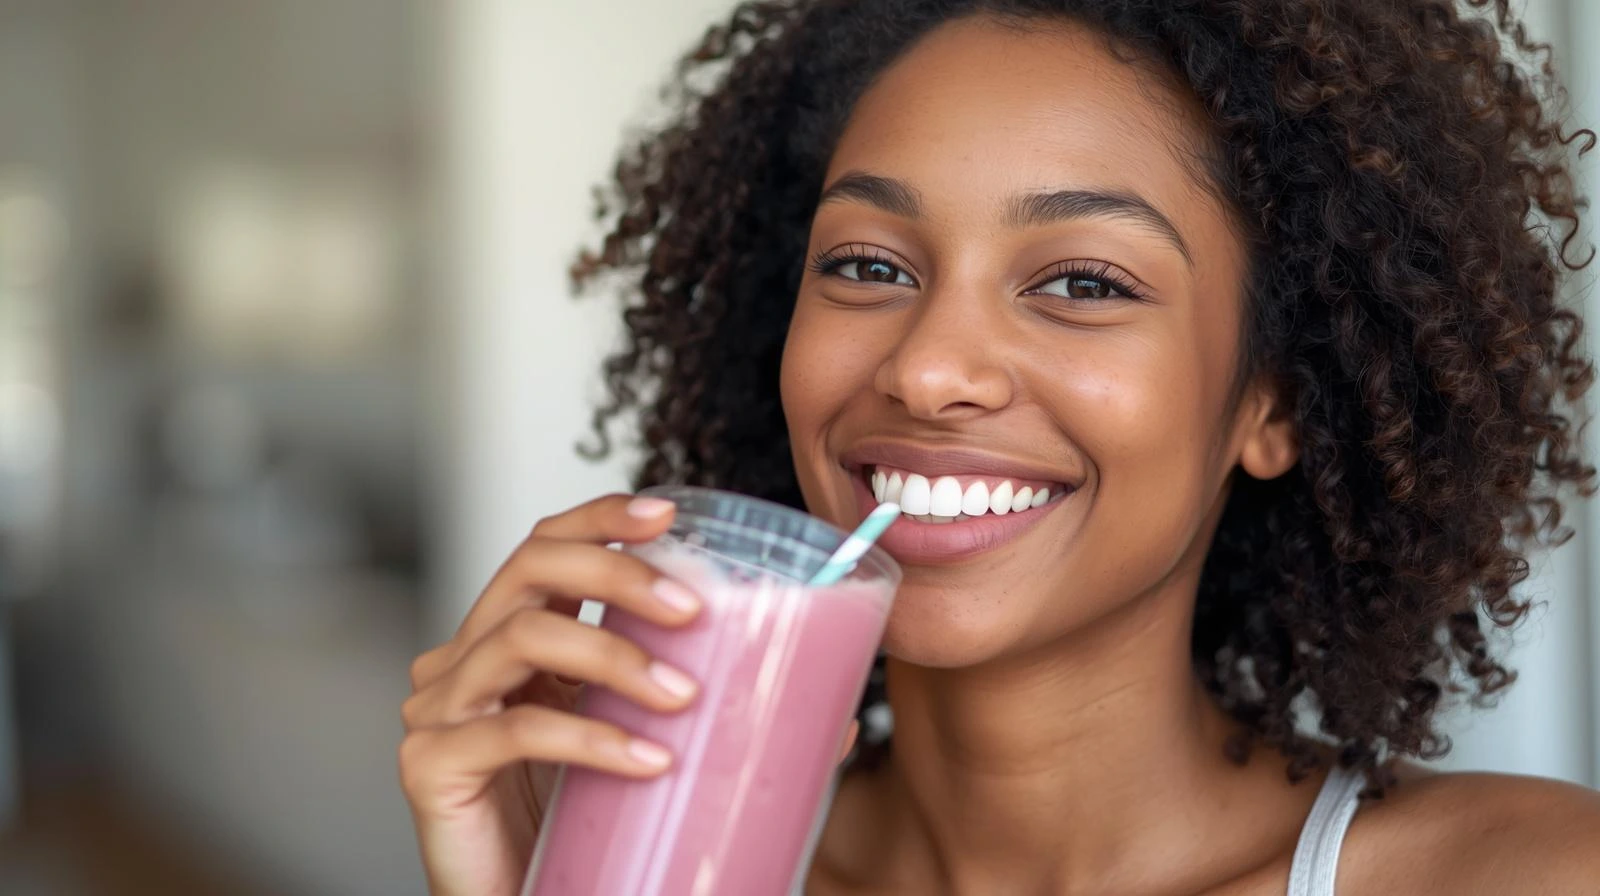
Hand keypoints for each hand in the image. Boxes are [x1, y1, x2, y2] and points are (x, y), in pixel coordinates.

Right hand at [398, 494, 702, 895]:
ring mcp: (438, 710)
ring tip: (684, 696)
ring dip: (614, 656)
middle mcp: (465, 661)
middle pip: (530, 568)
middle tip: (692, 607)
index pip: (546, 546)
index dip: (600, 517)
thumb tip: (834, 724)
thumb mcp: (643, 750)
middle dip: (616, 571)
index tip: (669, 512)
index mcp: (512, 641)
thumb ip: (710, 726)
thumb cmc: (582, 834)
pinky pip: (513, 729)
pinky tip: (649, 761)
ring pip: (522, 637)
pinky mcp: (429, 765)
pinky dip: (590, 738)